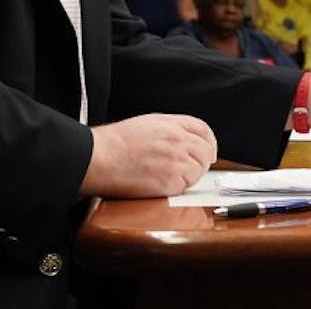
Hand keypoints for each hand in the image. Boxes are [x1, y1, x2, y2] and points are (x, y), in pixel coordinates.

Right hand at [80, 114, 217, 197]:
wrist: (100, 158)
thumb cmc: (117, 142)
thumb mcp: (149, 123)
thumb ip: (173, 128)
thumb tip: (190, 139)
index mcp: (173, 125)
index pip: (204, 131)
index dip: (210, 142)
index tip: (209, 151)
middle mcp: (179, 141)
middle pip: (206, 152)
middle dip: (202, 160)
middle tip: (190, 168)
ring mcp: (176, 162)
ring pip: (199, 170)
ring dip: (190, 175)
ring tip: (170, 176)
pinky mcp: (170, 183)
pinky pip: (186, 186)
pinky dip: (179, 187)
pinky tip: (163, 183)